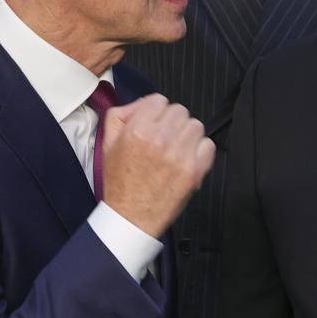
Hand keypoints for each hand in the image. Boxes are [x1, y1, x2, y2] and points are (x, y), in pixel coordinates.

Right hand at [101, 94, 214, 237]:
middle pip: (180, 111)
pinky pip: (208, 145)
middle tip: (165, 140)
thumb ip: (121, 115)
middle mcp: (160, 139)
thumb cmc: (121, 182)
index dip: (156, 112)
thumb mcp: (108, 143)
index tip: (155, 124)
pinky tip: (186, 160)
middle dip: (172, 123)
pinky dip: (200, 151)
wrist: (131, 217)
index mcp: (137, 130)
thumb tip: (143, 104)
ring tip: (175, 150)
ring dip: (187, 136)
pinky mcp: (194, 170)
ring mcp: (179, 154)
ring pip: (195, 125)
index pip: (159, 100)